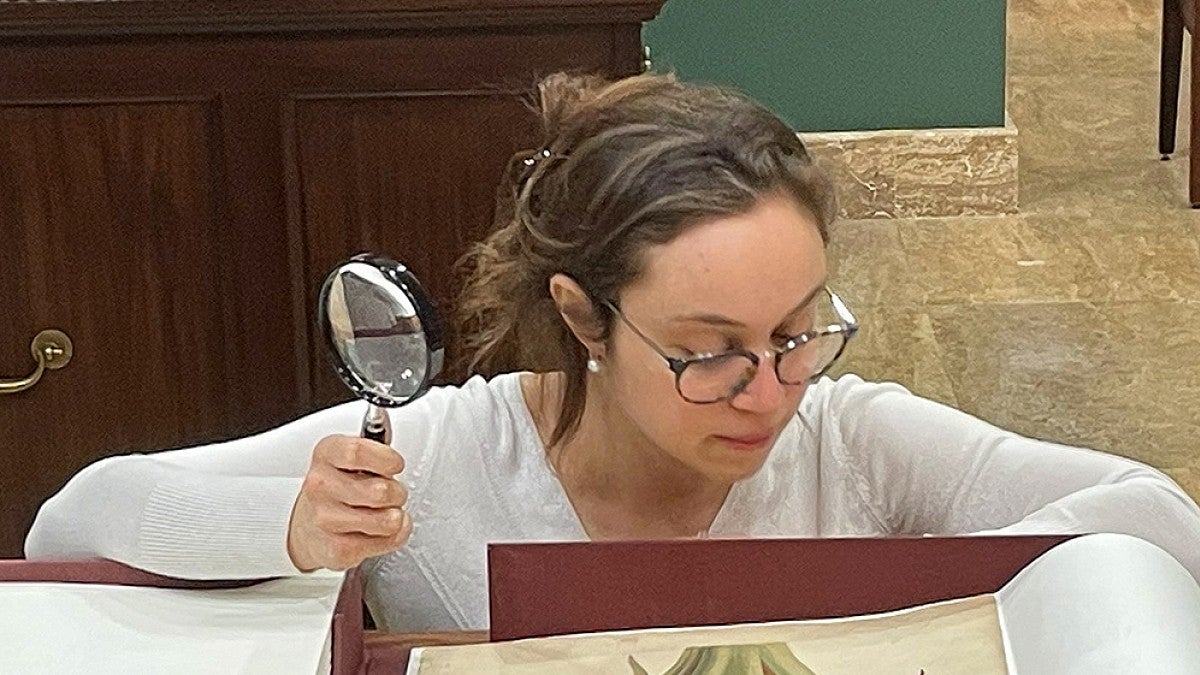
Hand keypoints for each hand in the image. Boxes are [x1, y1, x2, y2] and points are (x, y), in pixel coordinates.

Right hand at [287, 434, 411, 571]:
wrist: (307, 527)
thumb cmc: (338, 486)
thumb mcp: (349, 456)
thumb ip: (374, 444)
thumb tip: (387, 422)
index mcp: (326, 454)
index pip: (358, 452)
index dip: (386, 460)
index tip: (395, 464)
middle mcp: (320, 486)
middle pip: (380, 490)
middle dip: (397, 492)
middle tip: (390, 493)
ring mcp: (325, 518)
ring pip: (388, 520)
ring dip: (394, 516)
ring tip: (382, 512)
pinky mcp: (337, 549)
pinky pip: (386, 541)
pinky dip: (391, 537)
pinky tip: (376, 531)